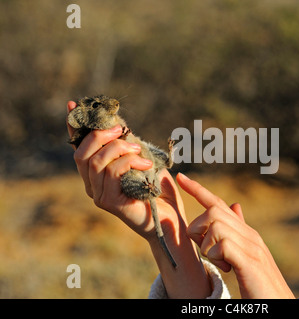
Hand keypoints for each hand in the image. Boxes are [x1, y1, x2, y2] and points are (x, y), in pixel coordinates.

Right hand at [66, 101, 210, 297]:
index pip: (79, 148)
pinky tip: (146, 164)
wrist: (170, 220)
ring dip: (119, 148)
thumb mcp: (143, 162)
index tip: (72, 104)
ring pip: (97, 161)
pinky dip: (130, 161)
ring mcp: (100, 196)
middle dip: (100, 135)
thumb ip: (128, 147)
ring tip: (138, 149)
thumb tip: (120, 125)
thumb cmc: (158, 191)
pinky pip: (113, 173)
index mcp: (97, 174)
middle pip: (81, 153)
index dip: (74, 127)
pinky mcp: (110, 203)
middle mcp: (93, 185)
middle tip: (122, 128)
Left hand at [177, 173, 294, 298]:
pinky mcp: (249, 262)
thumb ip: (238, 233)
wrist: (281, 304)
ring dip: (207, 246)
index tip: (181, 177)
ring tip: (220, 263)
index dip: (198, 190)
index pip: (219, 203)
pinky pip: (222, 244)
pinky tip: (226, 268)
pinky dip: (216, 256)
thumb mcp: (247, 255)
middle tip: (206, 251)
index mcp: (246, 233)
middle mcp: (250, 235)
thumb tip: (235, 206)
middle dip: (198, 228)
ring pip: (215, 225)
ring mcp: (251, 247)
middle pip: (214, 210)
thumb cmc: (260, 284)